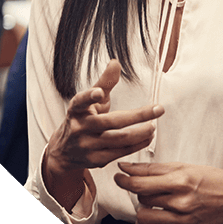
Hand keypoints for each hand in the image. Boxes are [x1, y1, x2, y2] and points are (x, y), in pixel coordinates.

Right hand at [43, 60, 162, 208]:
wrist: (63, 151)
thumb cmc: (82, 119)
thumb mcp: (89, 101)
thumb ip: (104, 82)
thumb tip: (116, 62)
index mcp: (76, 109)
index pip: (81, 101)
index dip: (90, 97)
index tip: (99, 92)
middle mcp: (80, 127)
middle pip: (111, 122)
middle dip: (138, 116)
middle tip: (158, 109)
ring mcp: (87, 146)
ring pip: (119, 140)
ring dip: (141, 133)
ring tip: (153, 126)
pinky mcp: (95, 160)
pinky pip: (120, 153)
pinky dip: (137, 145)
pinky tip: (147, 138)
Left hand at [114, 162, 222, 223]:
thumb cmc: (211, 179)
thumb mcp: (184, 167)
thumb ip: (154, 169)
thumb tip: (126, 167)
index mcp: (181, 181)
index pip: (140, 183)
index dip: (124, 179)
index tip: (119, 176)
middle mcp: (181, 202)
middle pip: (142, 197)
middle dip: (140, 190)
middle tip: (149, 187)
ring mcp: (182, 221)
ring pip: (143, 217)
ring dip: (142, 209)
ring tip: (151, 203)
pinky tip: (149, 218)